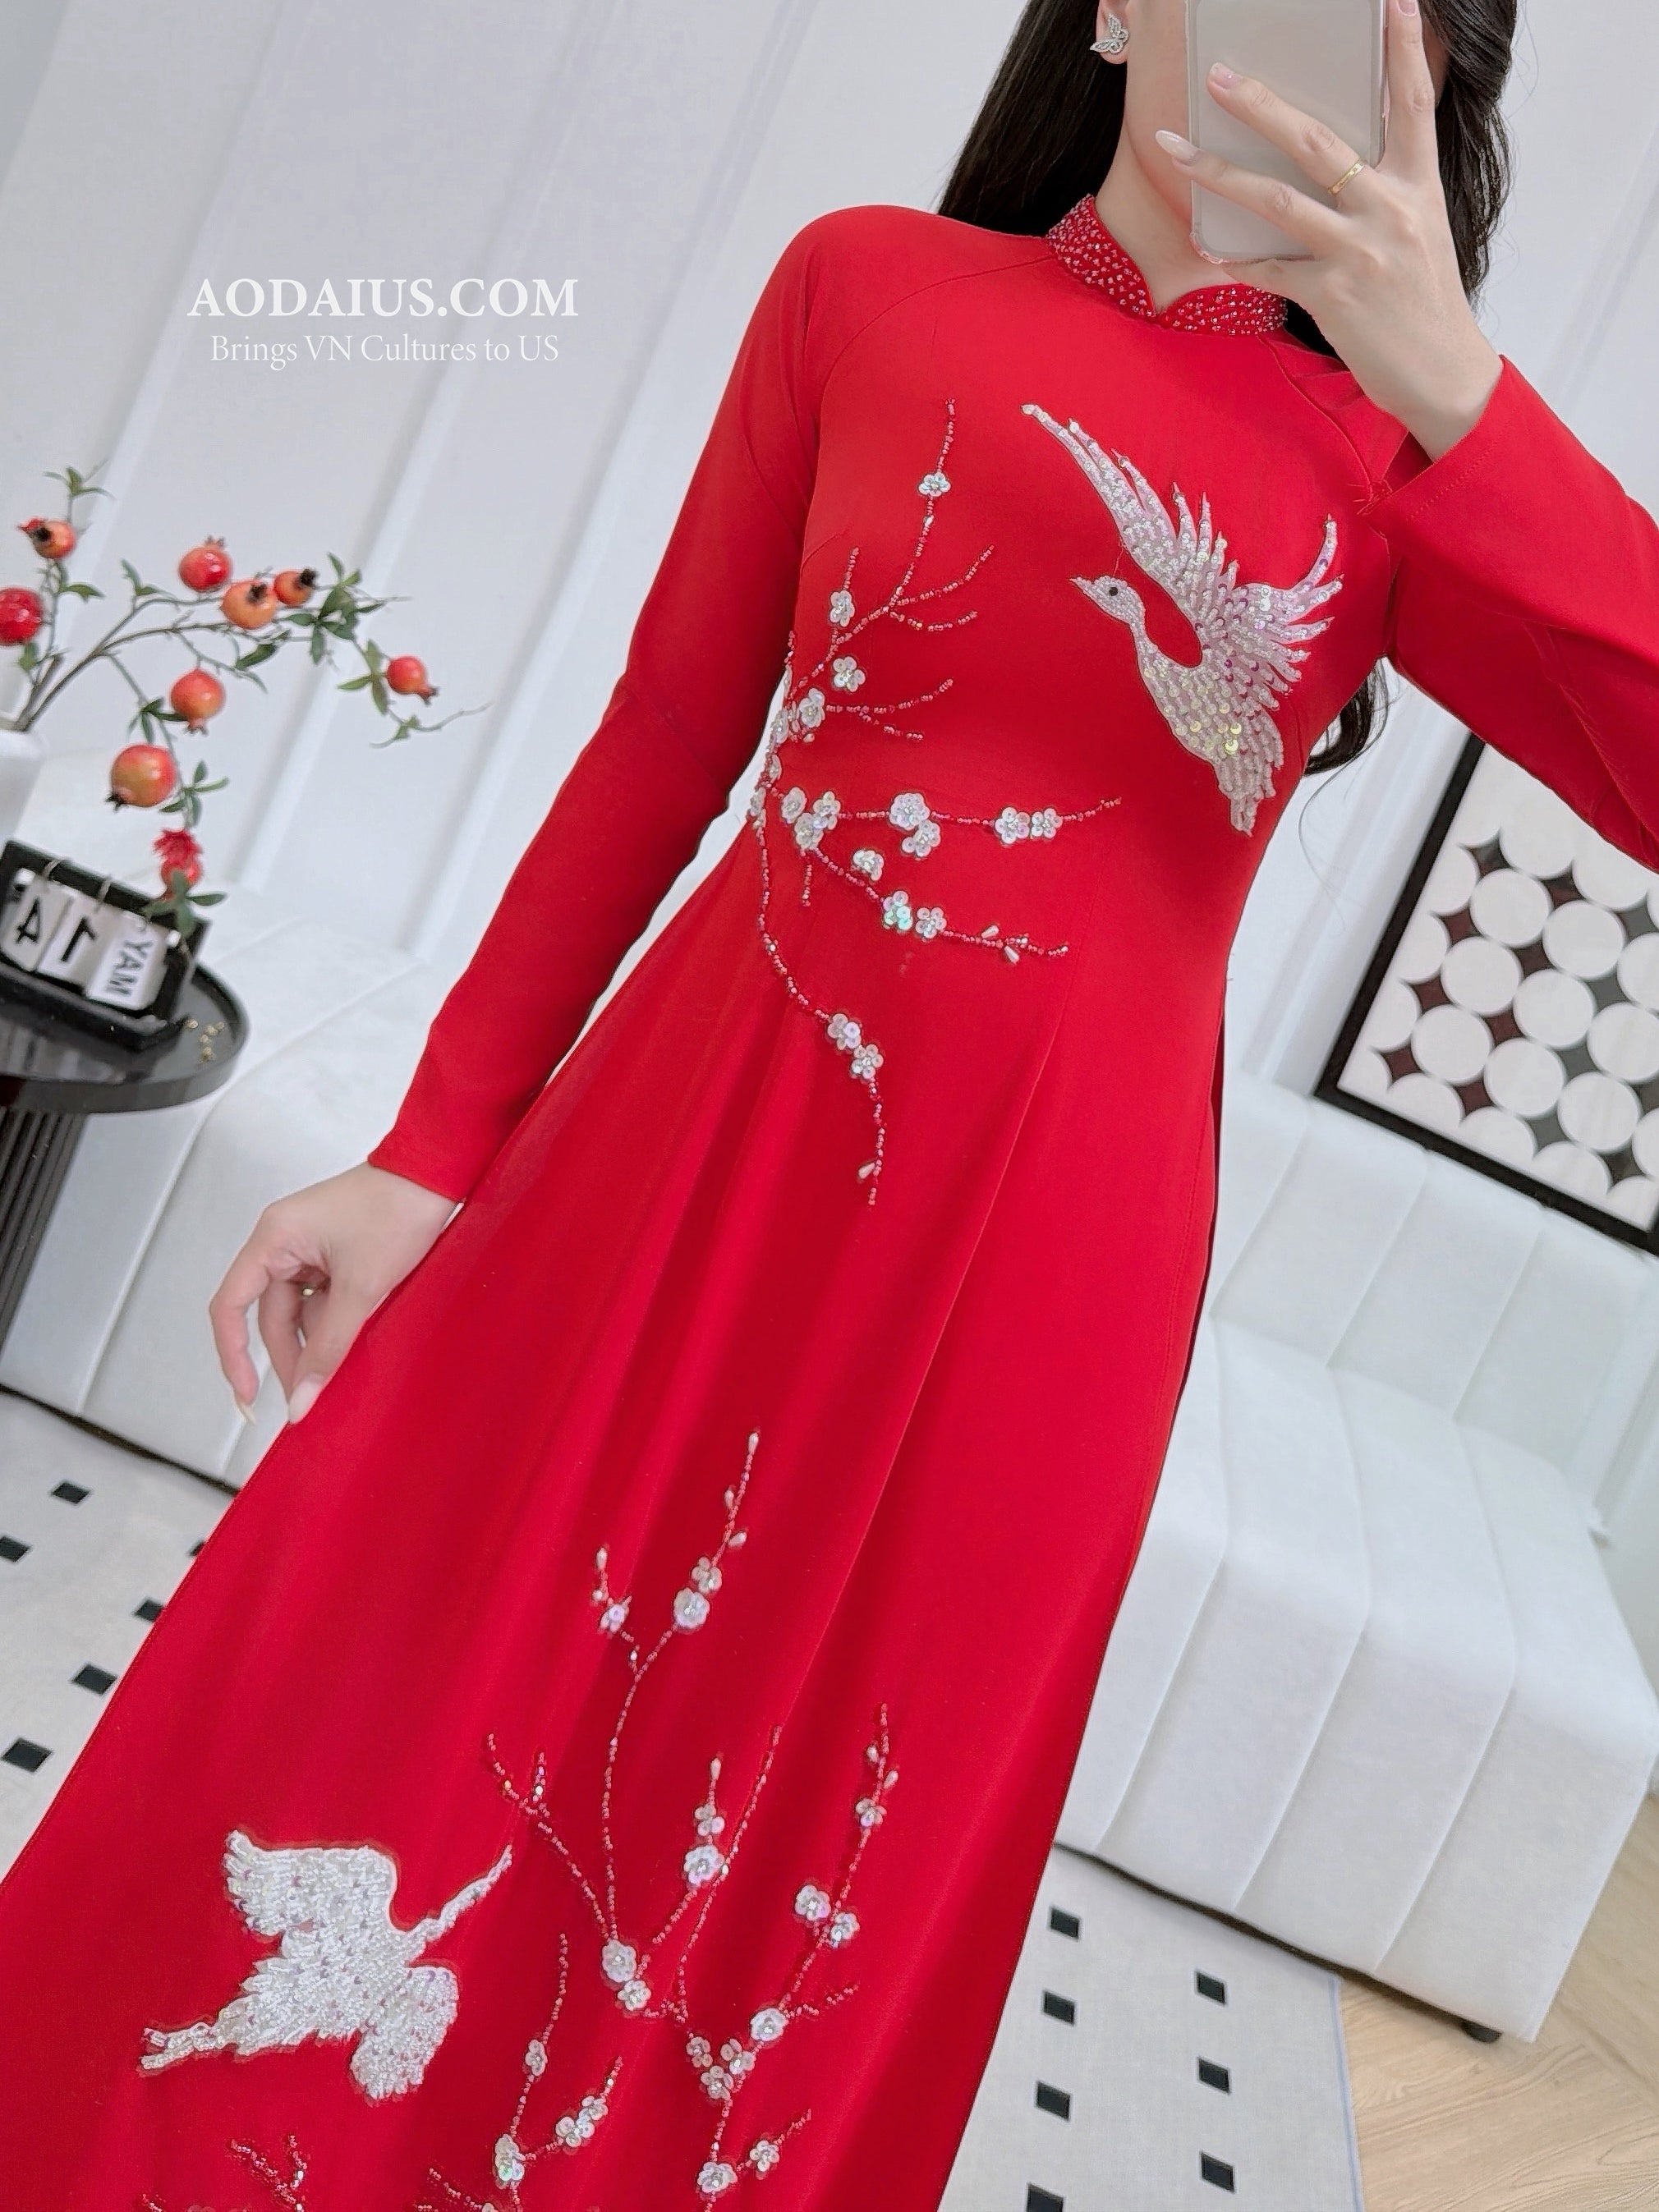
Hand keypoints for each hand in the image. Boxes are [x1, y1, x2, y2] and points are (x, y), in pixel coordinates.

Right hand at [209, 1161, 456, 1423]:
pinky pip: (321, 1299)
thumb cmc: (398, 1209)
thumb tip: (303, 1395)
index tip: (248, 1394)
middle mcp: (282, 1241)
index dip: (233, 1355)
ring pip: (299, 1311)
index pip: (230, 1307)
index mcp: (273, 1238)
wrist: (436, 1173)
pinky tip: (352, 1343)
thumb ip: (329, 1347)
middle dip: (290, 1357)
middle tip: (307, 1398)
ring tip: (336, 1373)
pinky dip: (334, 1323)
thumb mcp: (361, 1289)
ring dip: (316, 1342)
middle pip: (270, 1316)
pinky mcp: (331, 1253)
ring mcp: (307, 1247)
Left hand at [1155, 0, 1501, 459]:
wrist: (1444, 373)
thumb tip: (1338, 162)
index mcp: (1417, 186)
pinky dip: (1237, 262)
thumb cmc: (1424, 303)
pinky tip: (1209, 254)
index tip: (1394, 1)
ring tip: (1177, 151)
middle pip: (1316, 141)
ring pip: (1278, 200)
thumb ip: (1386, 191)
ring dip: (1220, 174)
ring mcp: (1359, 253)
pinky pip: (1270, 270)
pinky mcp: (1333, 296)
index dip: (1403, 50)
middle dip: (1262, 105)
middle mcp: (1390, 210)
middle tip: (1220, 76)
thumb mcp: (1421, 231)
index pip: (1413, 104)